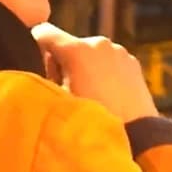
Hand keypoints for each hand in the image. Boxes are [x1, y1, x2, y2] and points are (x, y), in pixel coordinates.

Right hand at [31, 23, 158, 122]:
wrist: (138, 139)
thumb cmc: (91, 124)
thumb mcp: (58, 102)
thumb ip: (44, 79)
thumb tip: (39, 69)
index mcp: (77, 49)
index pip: (43, 32)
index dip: (34, 47)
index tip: (36, 69)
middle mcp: (99, 43)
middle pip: (68, 45)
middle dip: (62, 64)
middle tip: (64, 92)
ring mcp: (120, 51)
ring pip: (89, 54)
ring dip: (83, 69)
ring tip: (87, 97)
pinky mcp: (133, 63)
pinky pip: (108, 62)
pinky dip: (102, 73)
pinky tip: (105, 97)